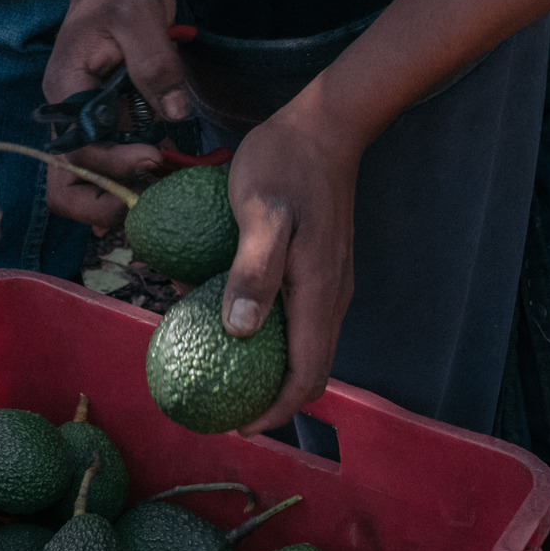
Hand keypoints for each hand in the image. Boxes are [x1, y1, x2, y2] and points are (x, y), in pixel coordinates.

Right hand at [41, 0, 185, 228]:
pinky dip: (131, 183)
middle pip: (65, 185)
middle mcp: (66, 117)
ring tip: (162, 192)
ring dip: (118, 198)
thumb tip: (174, 115)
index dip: (115, 165)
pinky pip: (107, 171)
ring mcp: (82, 126)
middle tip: (150, 202)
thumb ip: (155, 62)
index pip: (78, 151)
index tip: (155, 156)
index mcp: (65, 91)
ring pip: (84, 186)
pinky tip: (162, 182)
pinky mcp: (103, 127)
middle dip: (103, 204)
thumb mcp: (141, 14)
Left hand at [220, 105, 365, 436]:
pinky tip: (223, 318)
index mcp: (318, 294)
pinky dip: (264, 332)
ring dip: (265, 366)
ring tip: (219, 371)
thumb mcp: (260, 214)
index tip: (238, 427)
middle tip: (223, 408)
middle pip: (307, 371)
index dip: (276, 411)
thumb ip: (253, 272)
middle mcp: (330, 297)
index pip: (307, 376)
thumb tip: (238, 333)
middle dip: (270, 400)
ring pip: (301, 345)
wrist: (324, 124)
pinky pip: (293, 316)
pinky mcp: (317, 267)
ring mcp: (327, 282)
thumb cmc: (284, 165)